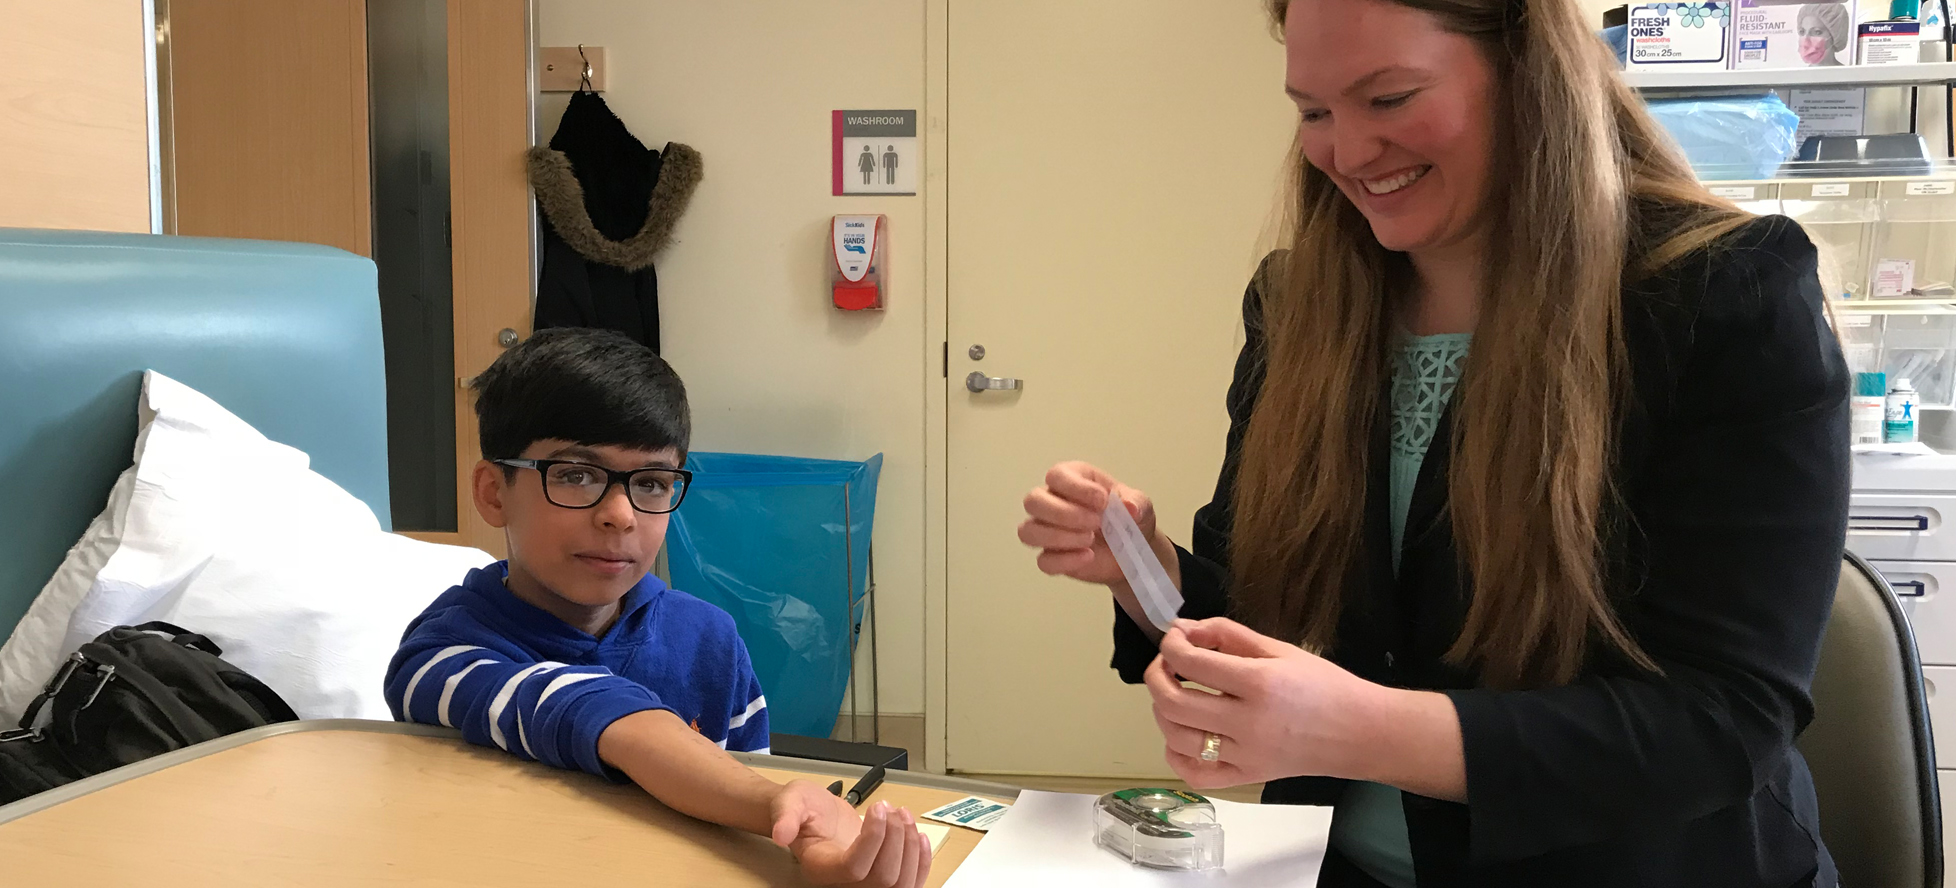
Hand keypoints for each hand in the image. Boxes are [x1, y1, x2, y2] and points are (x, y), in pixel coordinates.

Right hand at [769, 783, 931, 887]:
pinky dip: (921, 860)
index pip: (855, 868)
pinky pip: (910, 882)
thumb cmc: (801, 808)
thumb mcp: (790, 802)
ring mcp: (865, 884)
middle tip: (891, 808)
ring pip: (901, 884)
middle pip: (883, 878)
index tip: (878, 807)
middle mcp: (844, 883)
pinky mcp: (881, 876)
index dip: (873, 838)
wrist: (812, 814)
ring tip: (903, 815)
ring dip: (910, 846)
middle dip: (895, 837)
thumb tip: (781, 833)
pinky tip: (919, 835)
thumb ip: (785, 816)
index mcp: (821, 868)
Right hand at [1019, 461, 1162, 585]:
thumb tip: (1129, 508)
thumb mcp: (1141, 505)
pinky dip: (1065, 561)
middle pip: (1033, 501)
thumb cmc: (1130, 518)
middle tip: (1096, 523)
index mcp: (1072, 479)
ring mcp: (1048, 530)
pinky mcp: (1052, 557)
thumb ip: (1136, 503)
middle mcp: (1053, 501)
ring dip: (1058, 537)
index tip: (1103, 501)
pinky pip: (1043, 561)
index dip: (1076, 488)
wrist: (1135, 551)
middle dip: (1063, 513)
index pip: (1056, 475)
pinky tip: (1088, 557)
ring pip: (1028, 531)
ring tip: (1089, 540)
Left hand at [1143, 618, 1380, 788]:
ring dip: (1162, 711)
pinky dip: (1176, 754)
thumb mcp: (1279, 649)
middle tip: (1167, 663)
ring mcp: (1245, 756)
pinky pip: (1195, 774)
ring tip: (1174, 693)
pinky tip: (1182, 734)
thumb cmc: (1323, 685)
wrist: (1359, 732)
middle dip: (1156, 675)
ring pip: (1177, 738)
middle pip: (1173, 702)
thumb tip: (1183, 628)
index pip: (1191, 663)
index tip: (1174, 637)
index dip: (1171, 644)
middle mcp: (1247, 723)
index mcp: (1259, 683)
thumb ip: (1228, 635)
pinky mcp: (1246, 777)